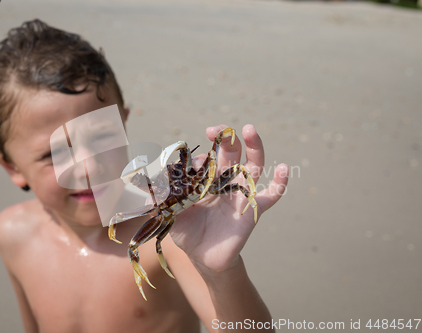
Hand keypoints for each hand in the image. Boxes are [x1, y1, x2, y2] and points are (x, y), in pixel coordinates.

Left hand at [169, 124, 288, 272]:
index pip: (207, 158)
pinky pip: (271, 195)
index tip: (191, 163)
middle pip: (231, 153)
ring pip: (253, 165)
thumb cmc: (187, 231)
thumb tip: (143, 185)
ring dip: (254, 146)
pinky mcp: (252, 210)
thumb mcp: (170, 212)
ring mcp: (240, 193)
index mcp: (206, 179)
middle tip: (217, 129)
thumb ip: (160, 197)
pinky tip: (284, 168)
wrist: (203, 257)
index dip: (200, 157)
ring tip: (250, 129)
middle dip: (226, 137)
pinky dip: (280, 182)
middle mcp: (225, 181)